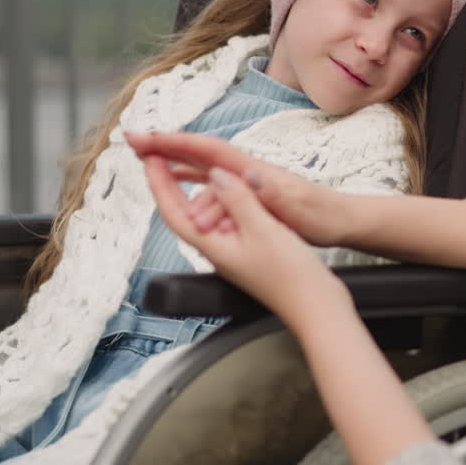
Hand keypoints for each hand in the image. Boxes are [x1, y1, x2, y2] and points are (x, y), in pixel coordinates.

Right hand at [126, 131, 353, 246]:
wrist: (341, 220)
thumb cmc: (320, 215)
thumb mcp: (295, 207)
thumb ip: (268, 192)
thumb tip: (240, 175)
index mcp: (253, 171)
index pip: (207, 151)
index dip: (175, 143)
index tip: (145, 137)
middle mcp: (247, 169)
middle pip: (199, 151)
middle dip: (165, 143)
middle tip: (130, 138)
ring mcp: (248, 178)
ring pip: (204, 164)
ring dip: (174, 157)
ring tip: (144, 154)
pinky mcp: (251, 190)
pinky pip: (213, 180)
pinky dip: (192, 175)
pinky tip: (179, 178)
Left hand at [142, 154, 349, 322]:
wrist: (315, 306)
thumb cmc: (291, 276)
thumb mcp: (263, 230)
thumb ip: (238, 201)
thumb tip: (217, 176)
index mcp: (214, 247)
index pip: (175, 212)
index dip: (160, 184)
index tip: (151, 158)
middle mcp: (219, 250)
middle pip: (183, 215)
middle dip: (167, 186)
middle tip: (159, 158)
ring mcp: (234, 252)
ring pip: (204, 217)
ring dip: (192, 192)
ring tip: (187, 169)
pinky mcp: (251, 252)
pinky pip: (226, 221)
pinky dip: (220, 202)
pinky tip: (228, 195)